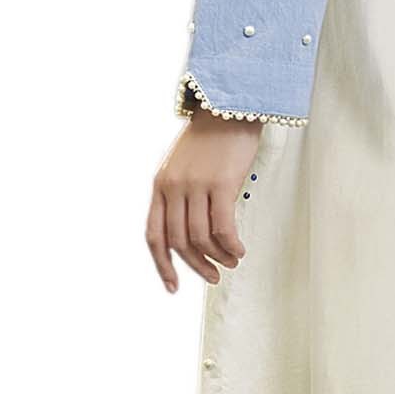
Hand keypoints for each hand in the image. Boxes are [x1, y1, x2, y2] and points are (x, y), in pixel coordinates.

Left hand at [146, 114, 262, 289]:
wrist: (230, 107)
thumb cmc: (212, 139)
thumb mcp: (185, 167)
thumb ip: (183, 196)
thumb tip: (196, 235)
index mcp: (160, 185)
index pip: (154, 235)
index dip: (162, 265)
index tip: (173, 287)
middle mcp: (173, 187)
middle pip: (179, 241)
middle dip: (197, 265)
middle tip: (214, 276)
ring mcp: (195, 185)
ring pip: (201, 237)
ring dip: (218, 257)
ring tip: (232, 261)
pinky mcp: (221, 183)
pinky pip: (223, 226)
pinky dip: (231, 245)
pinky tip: (240, 250)